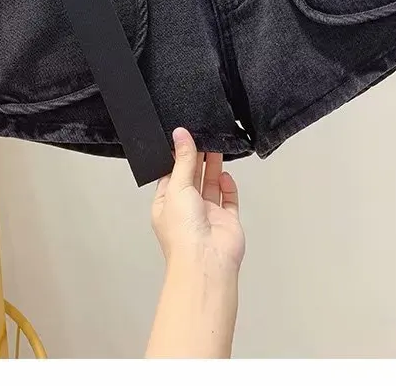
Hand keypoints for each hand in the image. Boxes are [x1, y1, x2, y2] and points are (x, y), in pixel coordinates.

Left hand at [151, 127, 245, 274]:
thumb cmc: (183, 233)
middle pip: (193, 177)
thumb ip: (182, 159)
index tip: (185, 138)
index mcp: (166, 204)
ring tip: (216, 145)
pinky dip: (228, 187)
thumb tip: (180, 135)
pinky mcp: (226, 220)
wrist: (207, 260)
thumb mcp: (177, 187)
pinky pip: (228, 200)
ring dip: (213, 167)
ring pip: (211, 186)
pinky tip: (227, 175)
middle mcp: (186, 210)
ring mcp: (207, 215)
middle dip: (198, 158)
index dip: (178, 157)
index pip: (171, 175)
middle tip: (203, 137)